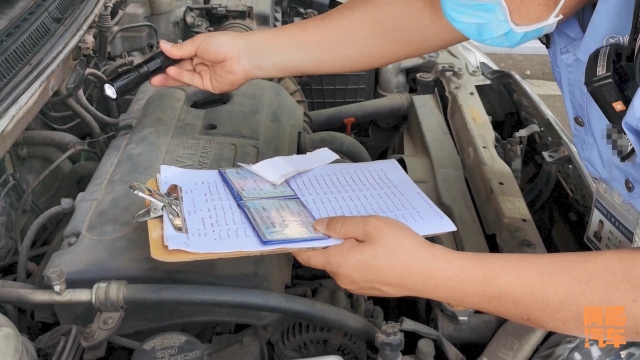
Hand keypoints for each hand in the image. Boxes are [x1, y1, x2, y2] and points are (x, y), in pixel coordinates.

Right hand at [149, 33, 253, 93]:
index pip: (179, 56)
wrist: (241, 56)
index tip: (155, 61)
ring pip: (183, 77)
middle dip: (165, 71)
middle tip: (151, 74)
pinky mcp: (208, 85)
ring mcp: (204, 75)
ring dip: (169, 77)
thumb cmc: (225, 44)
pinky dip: (180, 77)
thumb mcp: (198, 43)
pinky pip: (191, 81)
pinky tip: (170, 72)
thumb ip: (180, 49)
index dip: (167, 59)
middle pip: (180, 69)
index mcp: (199, 50)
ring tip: (155, 77)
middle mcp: (201, 63)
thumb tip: (163, 45)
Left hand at [292, 215, 438, 296]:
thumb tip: (319, 226)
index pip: (307, 256)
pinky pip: (354, 270)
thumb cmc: (402, 248)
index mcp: (339, 262)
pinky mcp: (369, 287)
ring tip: (362, 232)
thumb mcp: (370, 226)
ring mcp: (356, 286)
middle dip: (328, 241)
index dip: (298, 243)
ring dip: (344, 249)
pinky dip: (356, 258)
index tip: (295, 231)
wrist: (429, 273)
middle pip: (325, 257)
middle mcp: (343, 278)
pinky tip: (373, 247)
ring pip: (341, 263)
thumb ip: (341, 225)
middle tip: (340, 222)